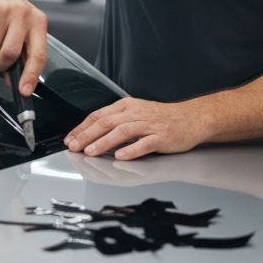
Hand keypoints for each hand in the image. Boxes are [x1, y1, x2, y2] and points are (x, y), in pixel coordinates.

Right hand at [0, 0, 47, 94]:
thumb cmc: (11, 10)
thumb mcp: (24, 29)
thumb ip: (22, 55)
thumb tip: (16, 83)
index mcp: (38, 23)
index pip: (38, 54)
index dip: (31, 75)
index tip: (24, 91)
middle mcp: (23, 15)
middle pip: (10, 53)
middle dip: (0, 64)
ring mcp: (4, 11)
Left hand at [64, 97, 211, 160]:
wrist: (192, 118)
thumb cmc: (162, 118)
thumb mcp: (136, 112)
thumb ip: (116, 121)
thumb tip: (91, 134)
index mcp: (127, 106)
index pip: (99, 115)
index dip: (82, 127)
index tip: (70, 139)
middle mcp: (137, 113)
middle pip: (107, 122)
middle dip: (87, 135)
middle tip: (74, 147)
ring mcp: (150, 124)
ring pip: (122, 131)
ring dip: (104, 142)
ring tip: (91, 152)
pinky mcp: (162, 137)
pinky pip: (145, 143)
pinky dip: (131, 150)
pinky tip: (120, 157)